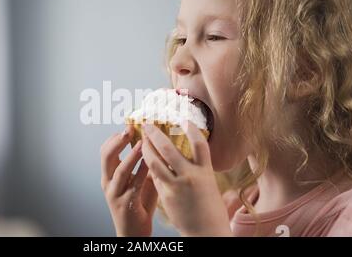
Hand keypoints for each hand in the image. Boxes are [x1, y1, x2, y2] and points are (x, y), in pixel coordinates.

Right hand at [100, 125, 157, 236]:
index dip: (115, 137)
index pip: (105, 152)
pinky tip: (151, 163)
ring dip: (131, 155)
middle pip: (106, 157)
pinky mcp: (125, 204)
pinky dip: (142, 172)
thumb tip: (156, 144)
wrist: (133, 233)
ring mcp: (115, 194)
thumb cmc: (139, 205)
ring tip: (141, 143)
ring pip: (119, 171)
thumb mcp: (139, 181)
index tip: (128, 125)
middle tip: (129, 129)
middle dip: (117, 141)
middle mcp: (108, 183)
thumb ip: (144, 165)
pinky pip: (133, 186)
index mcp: (109, 176)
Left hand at [141, 121, 232, 235]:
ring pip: (155, 163)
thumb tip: (185, 157)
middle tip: (148, 124)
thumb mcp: (208, 185)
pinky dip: (150, 168)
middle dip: (155, 135)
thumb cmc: (210, 209)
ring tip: (141, 140)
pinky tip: (145, 160)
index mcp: (205, 172)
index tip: (182, 118)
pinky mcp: (166, 197)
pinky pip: (155, 178)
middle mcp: (190, 177)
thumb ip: (196, 170)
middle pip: (169, 149)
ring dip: (146, 149)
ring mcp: (176, 187)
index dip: (191, 129)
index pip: (199, 145)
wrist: (206, 232)